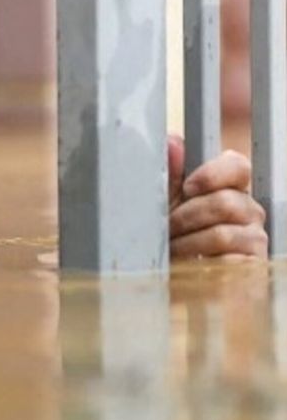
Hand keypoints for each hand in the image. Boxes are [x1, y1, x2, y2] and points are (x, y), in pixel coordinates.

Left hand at [167, 134, 268, 259]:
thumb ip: (169, 173)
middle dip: (186, 217)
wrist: (173, 277)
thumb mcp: (165, 203)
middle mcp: (249, 210)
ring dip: (187, 243)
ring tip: (172, 249)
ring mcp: (254, 239)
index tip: (188, 188)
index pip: (237, 166)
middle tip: (167, 228)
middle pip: (225, 202)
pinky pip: (227, 262)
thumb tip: (172, 142)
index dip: (213, 174)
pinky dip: (200, 264)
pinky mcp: (251, 267)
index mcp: (231, 188)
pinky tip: (189, 266)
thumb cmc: (171, 235)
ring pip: (221, 234)